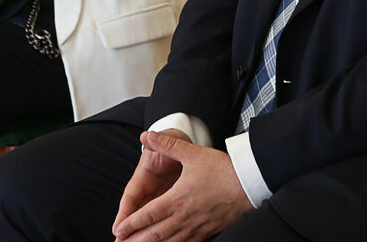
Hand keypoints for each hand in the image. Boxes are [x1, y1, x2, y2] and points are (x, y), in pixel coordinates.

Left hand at [112, 130, 251, 241]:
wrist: (249, 184)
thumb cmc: (222, 169)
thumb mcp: (192, 153)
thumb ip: (167, 145)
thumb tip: (147, 135)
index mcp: (177, 199)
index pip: (148, 215)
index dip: (131, 224)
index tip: (118, 229)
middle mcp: (184, 217)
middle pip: (154, 234)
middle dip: (136, 241)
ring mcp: (196, 227)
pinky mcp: (207, 231)